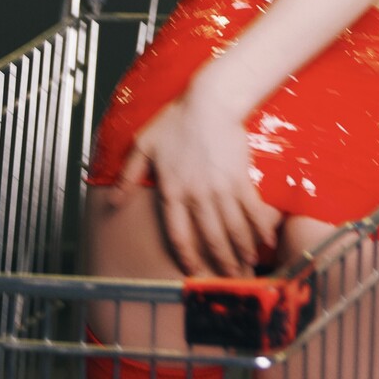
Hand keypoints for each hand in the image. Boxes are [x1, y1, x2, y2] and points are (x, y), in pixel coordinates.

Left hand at [110, 82, 278, 276]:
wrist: (210, 101)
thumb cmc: (176, 120)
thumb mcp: (143, 145)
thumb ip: (128, 176)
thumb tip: (113, 201)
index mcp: (172, 190)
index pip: (178, 233)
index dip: (186, 256)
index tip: (192, 271)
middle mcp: (197, 195)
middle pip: (210, 238)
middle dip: (220, 262)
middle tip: (229, 277)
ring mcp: (220, 188)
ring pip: (232, 229)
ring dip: (240, 251)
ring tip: (246, 266)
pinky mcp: (240, 178)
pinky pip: (251, 210)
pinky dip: (259, 227)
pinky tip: (265, 241)